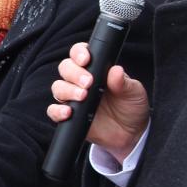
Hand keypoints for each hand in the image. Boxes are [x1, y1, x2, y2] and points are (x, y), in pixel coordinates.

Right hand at [47, 42, 150, 162]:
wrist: (131, 133)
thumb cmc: (131, 107)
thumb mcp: (133, 92)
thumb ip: (123, 82)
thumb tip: (116, 70)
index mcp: (95, 69)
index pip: (80, 53)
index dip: (79, 53)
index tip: (86, 59)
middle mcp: (80, 81)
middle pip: (65, 68)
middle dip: (74, 73)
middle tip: (88, 82)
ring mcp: (72, 98)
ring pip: (58, 87)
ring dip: (67, 90)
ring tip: (82, 97)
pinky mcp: (68, 116)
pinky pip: (53, 110)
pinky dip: (57, 110)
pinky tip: (68, 112)